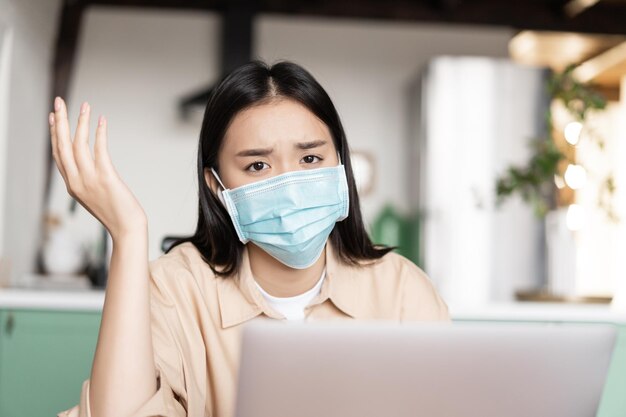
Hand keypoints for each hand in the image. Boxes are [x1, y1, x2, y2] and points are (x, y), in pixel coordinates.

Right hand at [49, 97, 146, 239]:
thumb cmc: (116, 213)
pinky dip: (99, 133)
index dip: (54, 134)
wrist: (127, 229)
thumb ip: (88, 181)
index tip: (53, 117)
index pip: (58, 155)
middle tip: (58, 101)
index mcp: (72, 185)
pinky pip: (100, 151)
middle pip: (62, 146)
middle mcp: (76, 181)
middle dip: (59, 121)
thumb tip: (92, 165)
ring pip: (79, 145)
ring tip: (85, 106)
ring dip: (81, 122)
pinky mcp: (106, 178)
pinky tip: (101, 121)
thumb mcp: (95, 196)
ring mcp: (89, 180)